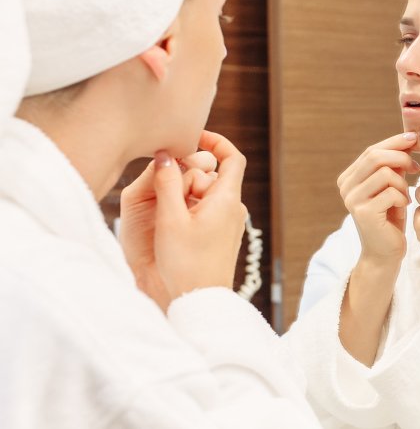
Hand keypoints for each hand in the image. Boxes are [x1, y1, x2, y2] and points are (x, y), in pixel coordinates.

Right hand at [125, 131, 247, 306]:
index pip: (232, 157)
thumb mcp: (170, 219)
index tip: (193, 138)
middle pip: (215, 174)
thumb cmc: (186, 263)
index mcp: (228, 200)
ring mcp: (231, 223)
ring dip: (187, 191)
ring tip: (167, 208)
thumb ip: (168, 183)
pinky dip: (190, 206)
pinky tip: (173, 222)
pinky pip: (208, 210)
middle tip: (167, 181)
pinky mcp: (223, 236)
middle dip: (190, 172)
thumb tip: (165, 155)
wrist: (201, 301)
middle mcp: (235, 209)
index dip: (215, 142)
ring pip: (208, 193)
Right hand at [337, 132, 419, 267]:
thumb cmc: (391, 217)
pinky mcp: (363, 212)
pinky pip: (391, 192)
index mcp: (350, 177)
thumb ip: (394, 164)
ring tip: (405, 195)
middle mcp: (346, 186)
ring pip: (385, 173)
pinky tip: (403, 207)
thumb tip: (411, 137)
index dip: (396, 142)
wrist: (385, 253)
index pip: (372, 150)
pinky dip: (403, 197)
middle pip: (376, 156)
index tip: (416, 139)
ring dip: (403, 182)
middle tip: (417, 168)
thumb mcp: (391, 186)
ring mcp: (352, 199)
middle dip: (402, 158)